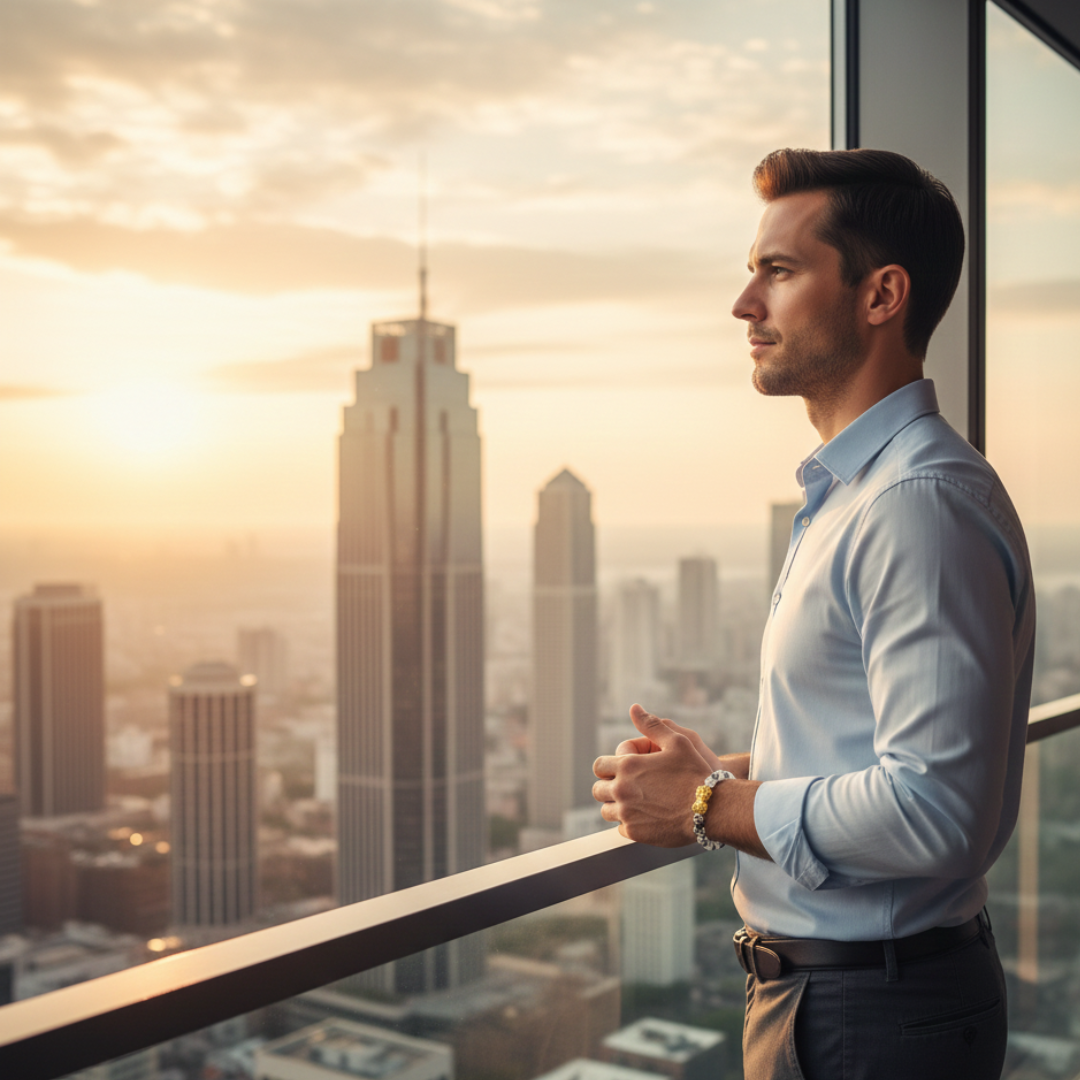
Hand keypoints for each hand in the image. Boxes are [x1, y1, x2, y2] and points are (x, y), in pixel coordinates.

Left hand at [592, 705, 714, 845]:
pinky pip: (621, 828)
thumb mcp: (678, 741)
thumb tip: (634, 708)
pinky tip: (646, 816)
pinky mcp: (635, 833)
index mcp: (628, 766)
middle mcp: (622, 790)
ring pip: (606, 810)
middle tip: (627, 786)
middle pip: (598, 789)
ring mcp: (627, 813)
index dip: (609, 766)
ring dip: (616, 805)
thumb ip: (652, 725)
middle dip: (609, 786)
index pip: (599, 766)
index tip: (622, 769)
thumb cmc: (695, 772)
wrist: (710, 809)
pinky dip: (629, 822)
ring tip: (636, 802)